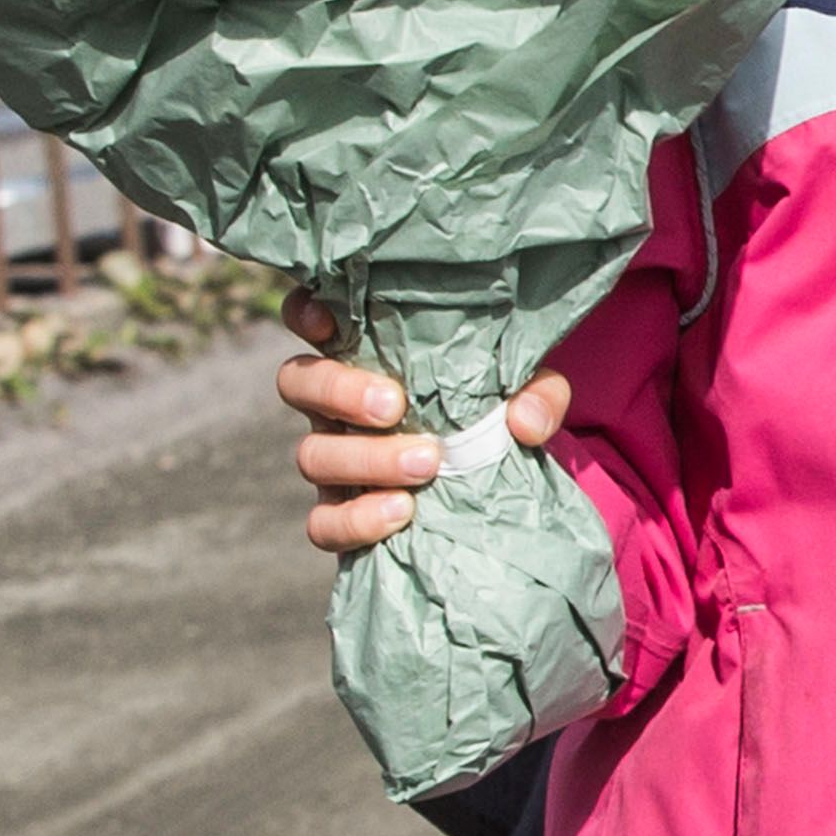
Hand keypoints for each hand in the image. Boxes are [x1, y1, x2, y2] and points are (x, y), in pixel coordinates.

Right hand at [277, 290, 566, 554]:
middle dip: (340, 392)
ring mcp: (334, 457)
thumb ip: (537, 392)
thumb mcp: (529, 389)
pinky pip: (323, 522)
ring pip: (311, 454)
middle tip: (395, 407)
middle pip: (298, 383)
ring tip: (426, 465)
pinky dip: (355, 520)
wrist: (496, 483)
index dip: (306, 312)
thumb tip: (523, 422)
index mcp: (368, 353)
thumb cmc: (497, 411)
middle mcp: (337, 401)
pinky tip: (400, 513)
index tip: (328, 323)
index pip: (310, 316)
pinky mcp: (341, 512)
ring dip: (366, 459)